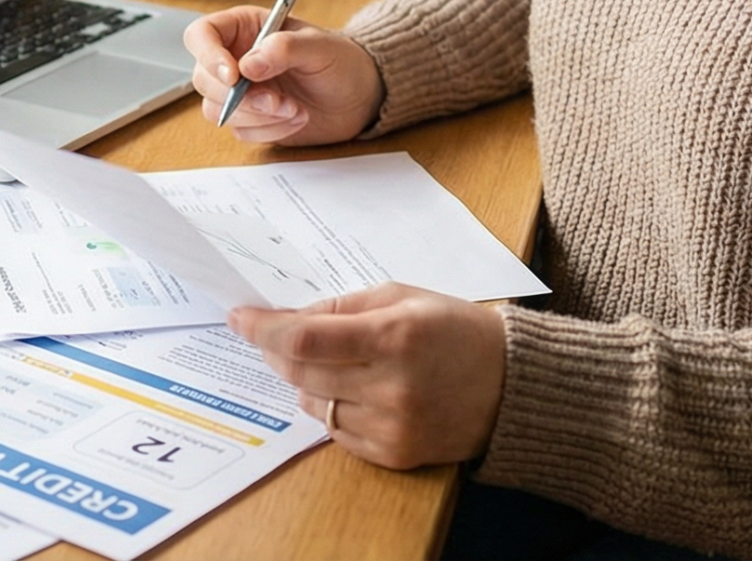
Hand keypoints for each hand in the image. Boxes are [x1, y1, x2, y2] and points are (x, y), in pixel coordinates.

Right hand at [183, 7, 384, 145]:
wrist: (358, 97)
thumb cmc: (341, 61)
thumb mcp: (320, 47)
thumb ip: (284, 48)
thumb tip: (248, 66)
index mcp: (245, 28)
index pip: (202, 35)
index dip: (208, 55)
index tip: (233, 76)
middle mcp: (235, 58)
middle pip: (204, 78)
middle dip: (241, 97)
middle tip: (278, 101)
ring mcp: (239, 91)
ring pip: (216, 110)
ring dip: (257, 116)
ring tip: (295, 109)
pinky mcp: (249, 119)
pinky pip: (240, 131)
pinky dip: (268, 130)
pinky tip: (295, 119)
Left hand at [229, 283, 505, 469]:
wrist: (511, 385)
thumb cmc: (455, 329)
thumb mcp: (403, 297)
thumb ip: (342, 308)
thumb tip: (287, 319)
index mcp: (394, 336)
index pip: (305, 338)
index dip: (263, 328)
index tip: (240, 317)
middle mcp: (391, 386)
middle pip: (301, 372)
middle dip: (278, 351)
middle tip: (275, 335)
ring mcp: (393, 425)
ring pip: (314, 403)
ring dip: (309, 380)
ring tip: (339, 362)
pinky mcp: (395, 454)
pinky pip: (337, 431)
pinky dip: (334, 408)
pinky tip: (358, 391)